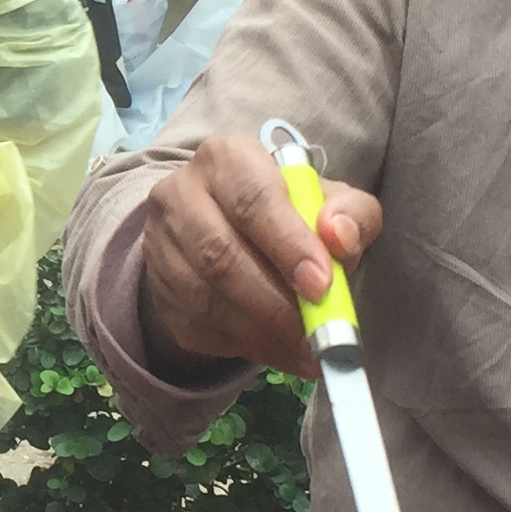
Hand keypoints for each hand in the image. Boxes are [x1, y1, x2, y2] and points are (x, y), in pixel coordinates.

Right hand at [136, 133, 383, 379]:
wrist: (231, 231)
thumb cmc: (288, 212)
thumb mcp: (330, 202)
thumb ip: (351, 214)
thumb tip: (340, 237)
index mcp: (227, 160)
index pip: (254, 201)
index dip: (289, 245)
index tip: (322, 286)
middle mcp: (181, 194)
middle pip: (221, 254)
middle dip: (276, 303)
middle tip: (318, 335)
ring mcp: (161, 245)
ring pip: (206, 299)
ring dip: (263, 333)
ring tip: (306, 351)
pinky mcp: (159, 290)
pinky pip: (199, 327)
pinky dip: (246, 346)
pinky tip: (279, 350)